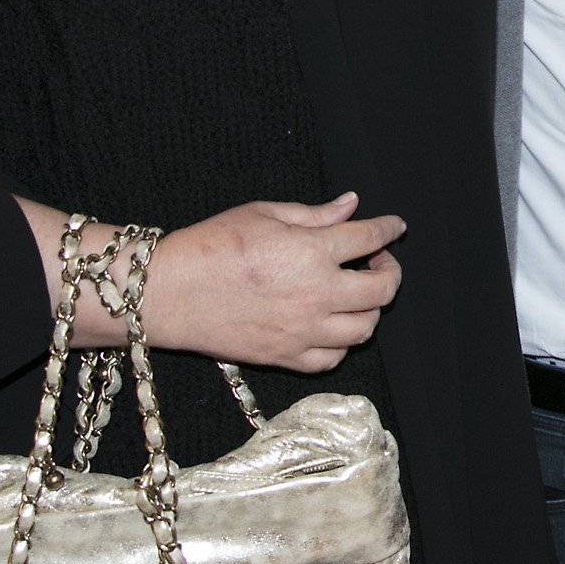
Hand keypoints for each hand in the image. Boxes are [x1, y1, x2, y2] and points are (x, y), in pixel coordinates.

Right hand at [138, 193, 405, 373]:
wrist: (168, 292)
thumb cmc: (211, 245)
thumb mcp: (265, 213)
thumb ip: (315, 213)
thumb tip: (350, 204)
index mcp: (314, 251)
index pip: (372, 237)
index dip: (390, 229)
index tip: (395, 227)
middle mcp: (317, 294)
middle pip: (383, 290)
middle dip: (390, 271)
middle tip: (376, 261)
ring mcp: (303, 331)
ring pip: (364, 329)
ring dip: (369, 309)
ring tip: (355, 294)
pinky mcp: (285, 356)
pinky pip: (331, 359)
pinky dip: (340, 344)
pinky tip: (331, 326)